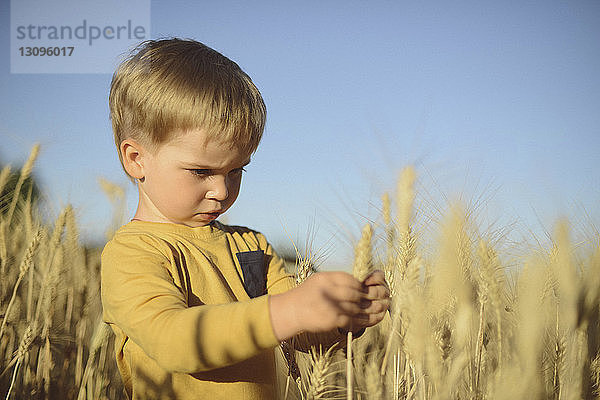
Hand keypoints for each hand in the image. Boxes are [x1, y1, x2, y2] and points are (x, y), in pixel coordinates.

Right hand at [269, 271, 389, 340]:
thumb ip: (338, 280)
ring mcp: (330, 307)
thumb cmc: (306, 294)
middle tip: (382, 297)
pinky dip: (364, 321)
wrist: (291, 311)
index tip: (369, 289)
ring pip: (357, 308)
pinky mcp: (332, 320)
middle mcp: (329, 291)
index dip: (363, 285)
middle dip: (370, 297)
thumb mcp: (320, 280)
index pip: (351, 281)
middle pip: (356, 294)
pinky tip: (372, 319)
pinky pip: (353, 320)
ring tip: (382, 308)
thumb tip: (360, 283)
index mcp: (327, 279)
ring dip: (372, 309)